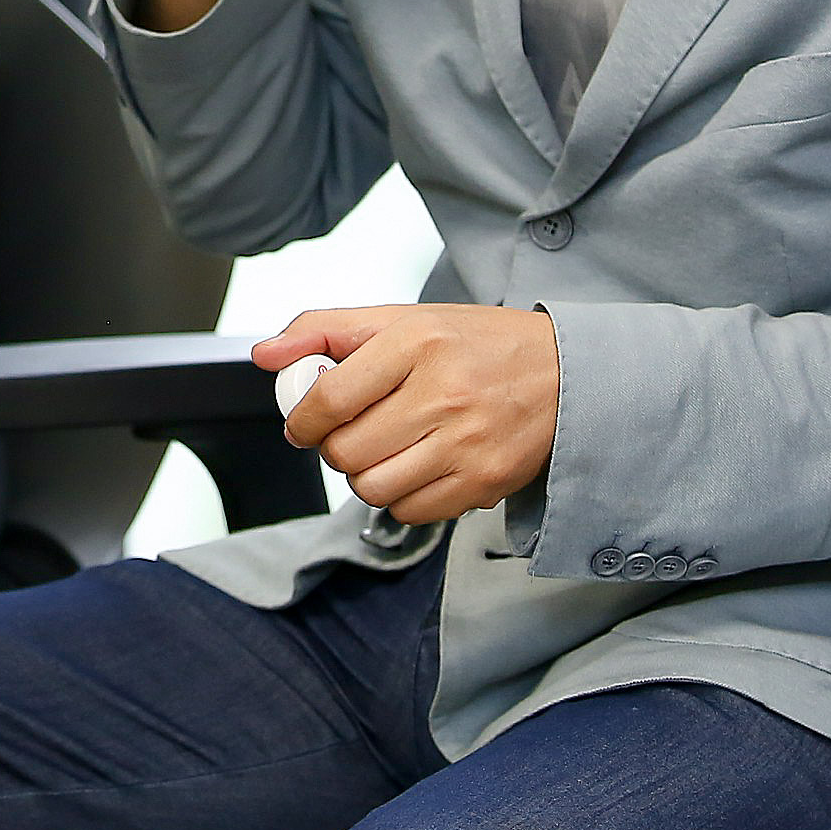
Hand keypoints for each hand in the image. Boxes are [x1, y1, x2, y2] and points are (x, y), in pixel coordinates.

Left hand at [258, 303, 557, 527]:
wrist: (566, 373)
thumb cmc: (476, 344)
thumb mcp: (403, 319)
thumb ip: (325, 330)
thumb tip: (264, 356)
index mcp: (417, 342)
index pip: (330, 397)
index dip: (302, 419)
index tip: (303, 422)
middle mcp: (444, 392)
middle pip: (346, 451)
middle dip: (334, 447)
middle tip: (350, 433)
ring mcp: (468, 442)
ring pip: (373, 488)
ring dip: (364, 476)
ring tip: (383, 451)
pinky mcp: (486, 482)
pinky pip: (410, 511)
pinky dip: (400, 496)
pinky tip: (416, 467)